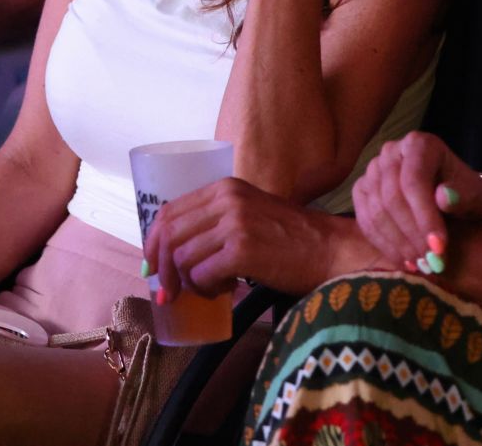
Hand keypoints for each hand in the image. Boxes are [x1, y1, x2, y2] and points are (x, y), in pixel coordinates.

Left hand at [143, 177, 339, 300]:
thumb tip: (170, 255)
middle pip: (169, 236)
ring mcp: (235, 223)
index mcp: (224, 187)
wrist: (330, 250)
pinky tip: (227, 289)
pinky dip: (207, 288)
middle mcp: (226, 199)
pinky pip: (202, 274)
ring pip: (183, 258)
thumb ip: (214, 223)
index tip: (151, 268)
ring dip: (192, 282)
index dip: (153, 243)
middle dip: (164, 270)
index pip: (169, 212)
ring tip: (215, 287)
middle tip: (171, 294)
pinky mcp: (243, 249)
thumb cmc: (291, 240)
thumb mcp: (249, 215)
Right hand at [351, 131, 481, 273]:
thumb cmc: (471, 197)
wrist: (458, 200)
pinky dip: (384, 245)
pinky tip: (405, 261)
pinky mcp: (362, 191)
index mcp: (420, 144)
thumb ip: (465, 196)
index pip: (414, 181)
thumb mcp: (479, 198)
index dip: (424, 217)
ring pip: (376, 211)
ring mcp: (373, 170)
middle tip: (431, 263)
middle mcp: (391, 152)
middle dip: (412, 235)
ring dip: (398, 244)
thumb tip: (443, 197)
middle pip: (392, 197)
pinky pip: (365, 220)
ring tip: (421, 265)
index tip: (439, 248)